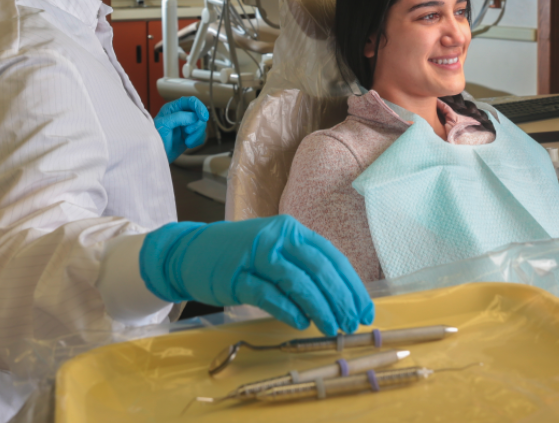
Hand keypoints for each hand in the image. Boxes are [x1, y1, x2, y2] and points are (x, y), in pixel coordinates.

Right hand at [140, 216, 375, 335]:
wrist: (192, 251)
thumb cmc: (243, 256)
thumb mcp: (277, 252)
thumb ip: (305, 268)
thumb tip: (342, 299)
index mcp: (294, 231)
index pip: (332, 258)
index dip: (352, 286)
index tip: (366, 310)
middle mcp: (278, 237)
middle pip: (319, 269)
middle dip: (341, 300)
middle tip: (352, 324)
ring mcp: (257, 255)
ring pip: (298, 282)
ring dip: (320, 309)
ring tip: (332, 328)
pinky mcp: (236, 275)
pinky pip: (269, 294)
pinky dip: (288, 310)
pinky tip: (301, 323)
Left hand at [154, 96, 208, 162]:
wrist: (156, 155)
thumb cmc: (156, 138)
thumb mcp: (164, 124)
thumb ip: (178, 117)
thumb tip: (194, 116)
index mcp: (173, 108)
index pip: (190, 101)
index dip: (199, 107)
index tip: (203, 117)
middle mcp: (181, 115)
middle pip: (199, 114)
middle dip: (196, 125)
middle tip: (186, 132)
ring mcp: (186, 125)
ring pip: (201, 125)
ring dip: (196, 134)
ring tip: (186, 140)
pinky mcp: (190, 135)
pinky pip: (201, 135)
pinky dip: (197, 140)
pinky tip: (188, 144)